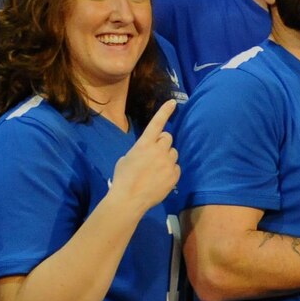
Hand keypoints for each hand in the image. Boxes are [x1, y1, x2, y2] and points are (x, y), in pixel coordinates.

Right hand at [110, 100, 180, 214]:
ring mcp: (168, 162)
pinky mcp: (174, 175)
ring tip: (156, 169)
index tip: (173, 102)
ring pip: (173, 152)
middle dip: (162, 143)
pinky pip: (176, 167)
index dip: (165, 111)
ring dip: (167, 157)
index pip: (156, 123)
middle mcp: (158, 150)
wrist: (130, 199)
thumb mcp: (127, 158)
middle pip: (168, 137)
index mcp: (144, 144)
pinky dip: (170, 171)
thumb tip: (147, 152)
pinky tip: (160, 179)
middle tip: (154, 154)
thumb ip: (140, 150)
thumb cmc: (123, 178)